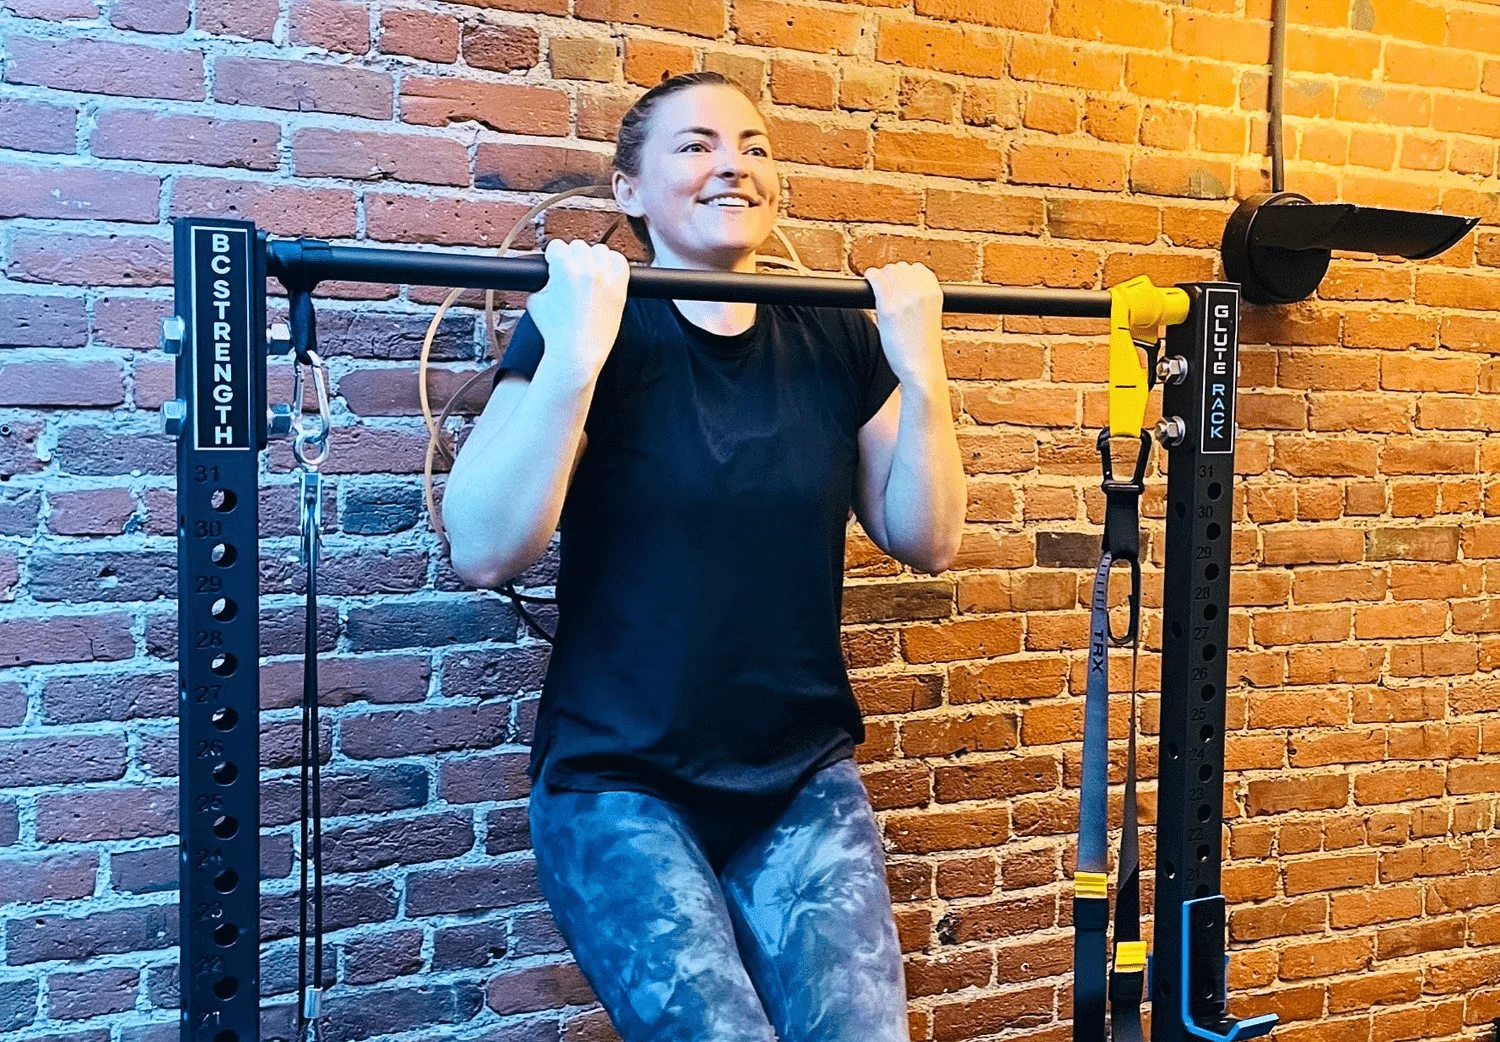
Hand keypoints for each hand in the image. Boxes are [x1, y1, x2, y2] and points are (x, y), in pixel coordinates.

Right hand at [526, 239, 630, 382]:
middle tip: (570, 275)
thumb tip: (547, 270)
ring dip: (592, 259)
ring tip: (587, 275)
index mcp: (564, 269)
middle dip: (572, 259)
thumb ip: (541, 279)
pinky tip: (604, 273)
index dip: (553, 257)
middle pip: (578, 246)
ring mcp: (606, 278)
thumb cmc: (555, 330)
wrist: (578, 352)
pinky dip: (612, 263)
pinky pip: (620, 261)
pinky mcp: (620, 288)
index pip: (557, 246)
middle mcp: (587, 269)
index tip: (554, 266)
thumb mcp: (535, 300)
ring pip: (600, 250)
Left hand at [862, 261, 945, 385]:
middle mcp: (921, 292)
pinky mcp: (888, 308)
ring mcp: (904, 299)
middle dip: (892, 275)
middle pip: (901, 268)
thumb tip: (902, 288)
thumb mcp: (930, 318)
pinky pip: (876, 279)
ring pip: (888, 271)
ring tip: (877, 284)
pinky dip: (871, 277)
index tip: (898, 282)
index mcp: (935, 294)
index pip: (918, 269)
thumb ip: (921, 301)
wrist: (922, 368)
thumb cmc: (923, 348)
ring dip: (881, 276)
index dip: (906, 274)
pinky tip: (868, 280)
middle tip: (885, 287)